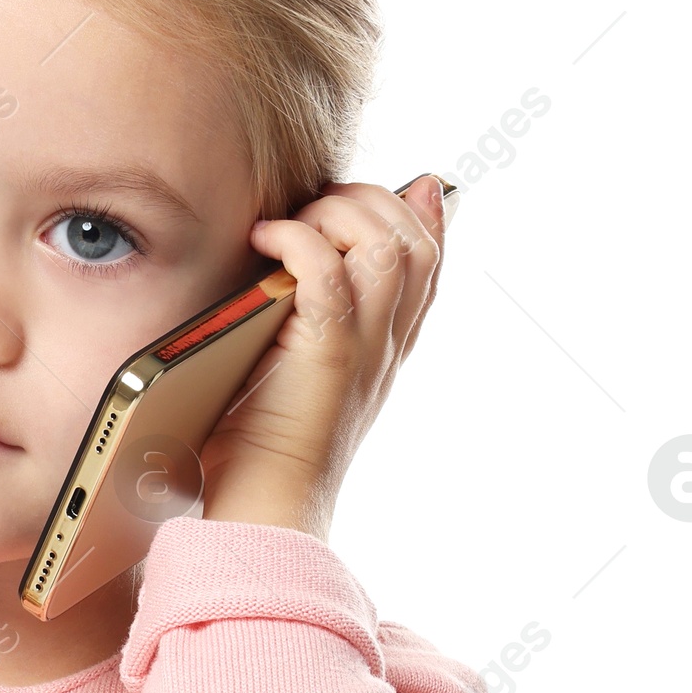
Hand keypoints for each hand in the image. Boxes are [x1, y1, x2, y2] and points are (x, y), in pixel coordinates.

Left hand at [196, 173, 446, 538]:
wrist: (264, 503)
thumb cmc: (261, 443)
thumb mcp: (295, 365)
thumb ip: (309, 316)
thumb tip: (303, 257)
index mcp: (387, 348)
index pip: (430, 261)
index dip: (420, 214)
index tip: (397, 189)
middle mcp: (386, 344)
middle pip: (415, 242)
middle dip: (369, 202)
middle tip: (315, 209)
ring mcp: (363, 348)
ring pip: (386, 245)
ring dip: (337, 216)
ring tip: (291, 225)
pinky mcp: (328, 354)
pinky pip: (328, 271)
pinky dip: (298, 240)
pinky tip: (265, 241)